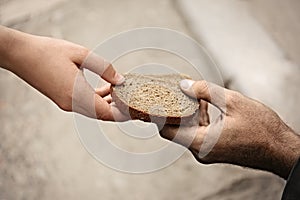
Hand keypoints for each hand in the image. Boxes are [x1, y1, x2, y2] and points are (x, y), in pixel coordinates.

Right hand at [0, 26, 127, 120]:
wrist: (20, 54)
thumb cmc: (48, 52)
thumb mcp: (81, 54)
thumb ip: (104, 68)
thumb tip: (121, 80)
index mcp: (77, 95)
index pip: (107, 113)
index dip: (124, 113)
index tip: (137, 109)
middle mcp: (72, 104)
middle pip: (103, 114)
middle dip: (120, 110)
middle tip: (134, 102)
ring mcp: (67, 104)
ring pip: (95, 110)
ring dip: (110, 103)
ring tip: (123, 91)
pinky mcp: (64, 99)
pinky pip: (86, 104)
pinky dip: (99, 99)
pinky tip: (107, 88)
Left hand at [160, 79, 299, 178]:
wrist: (279, 150)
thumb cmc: (261, 129)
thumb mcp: (233, 102)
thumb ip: (205, 91)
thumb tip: (184, 85)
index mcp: (201, 141)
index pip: (166, 130)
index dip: (157, 114)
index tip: (152, 99)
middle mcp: (200, 150)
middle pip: (175, 128)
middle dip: (172, 108)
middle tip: (170, 90)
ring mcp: (206, 150)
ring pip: (186, 129)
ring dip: (186, 111)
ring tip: (188, 92)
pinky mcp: (213, 147)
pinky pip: (198, 131)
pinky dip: (197, 117)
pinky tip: (202, 102)